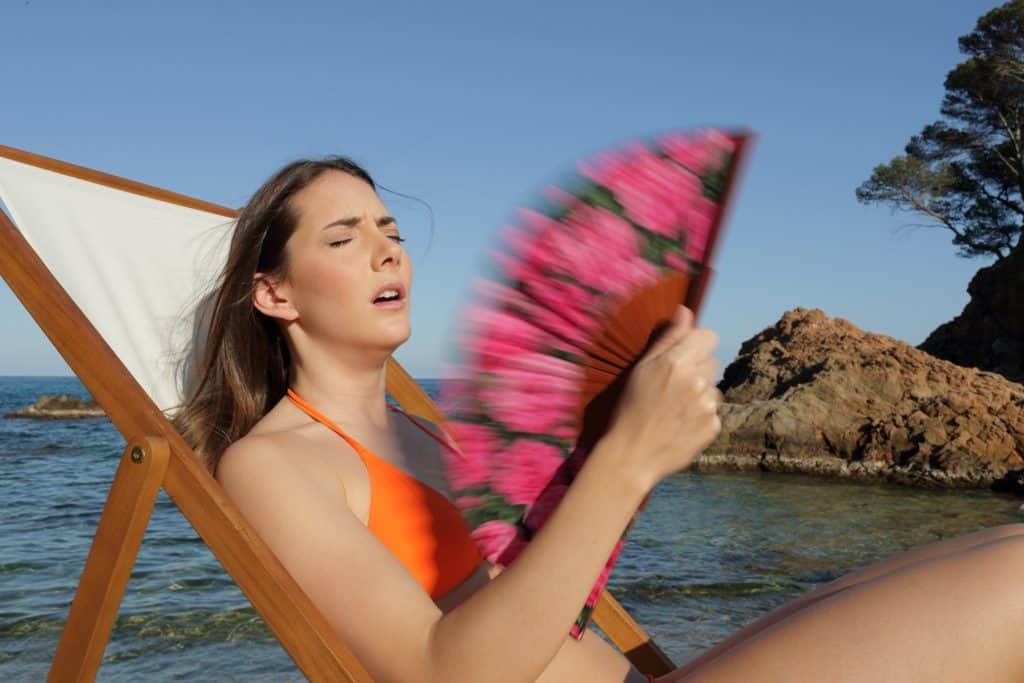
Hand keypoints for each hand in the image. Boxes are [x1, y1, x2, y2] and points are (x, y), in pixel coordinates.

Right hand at [603, 305, 721, 489]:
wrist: (632, 455)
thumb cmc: (631, 408)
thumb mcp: (642, 368)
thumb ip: (668, 338)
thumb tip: (685, 311)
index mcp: (676, 362)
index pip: (708, 336)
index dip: (696, 344)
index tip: (682, 356)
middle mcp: (696, 381)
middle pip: (711, 361)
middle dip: (697, 369)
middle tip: (672, 386)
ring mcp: (708, 405)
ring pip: (713, 387)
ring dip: (700, 393)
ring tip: (675, 407)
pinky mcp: (714, 426)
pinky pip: (714, 411)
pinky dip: (701, 415)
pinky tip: (681, 422)